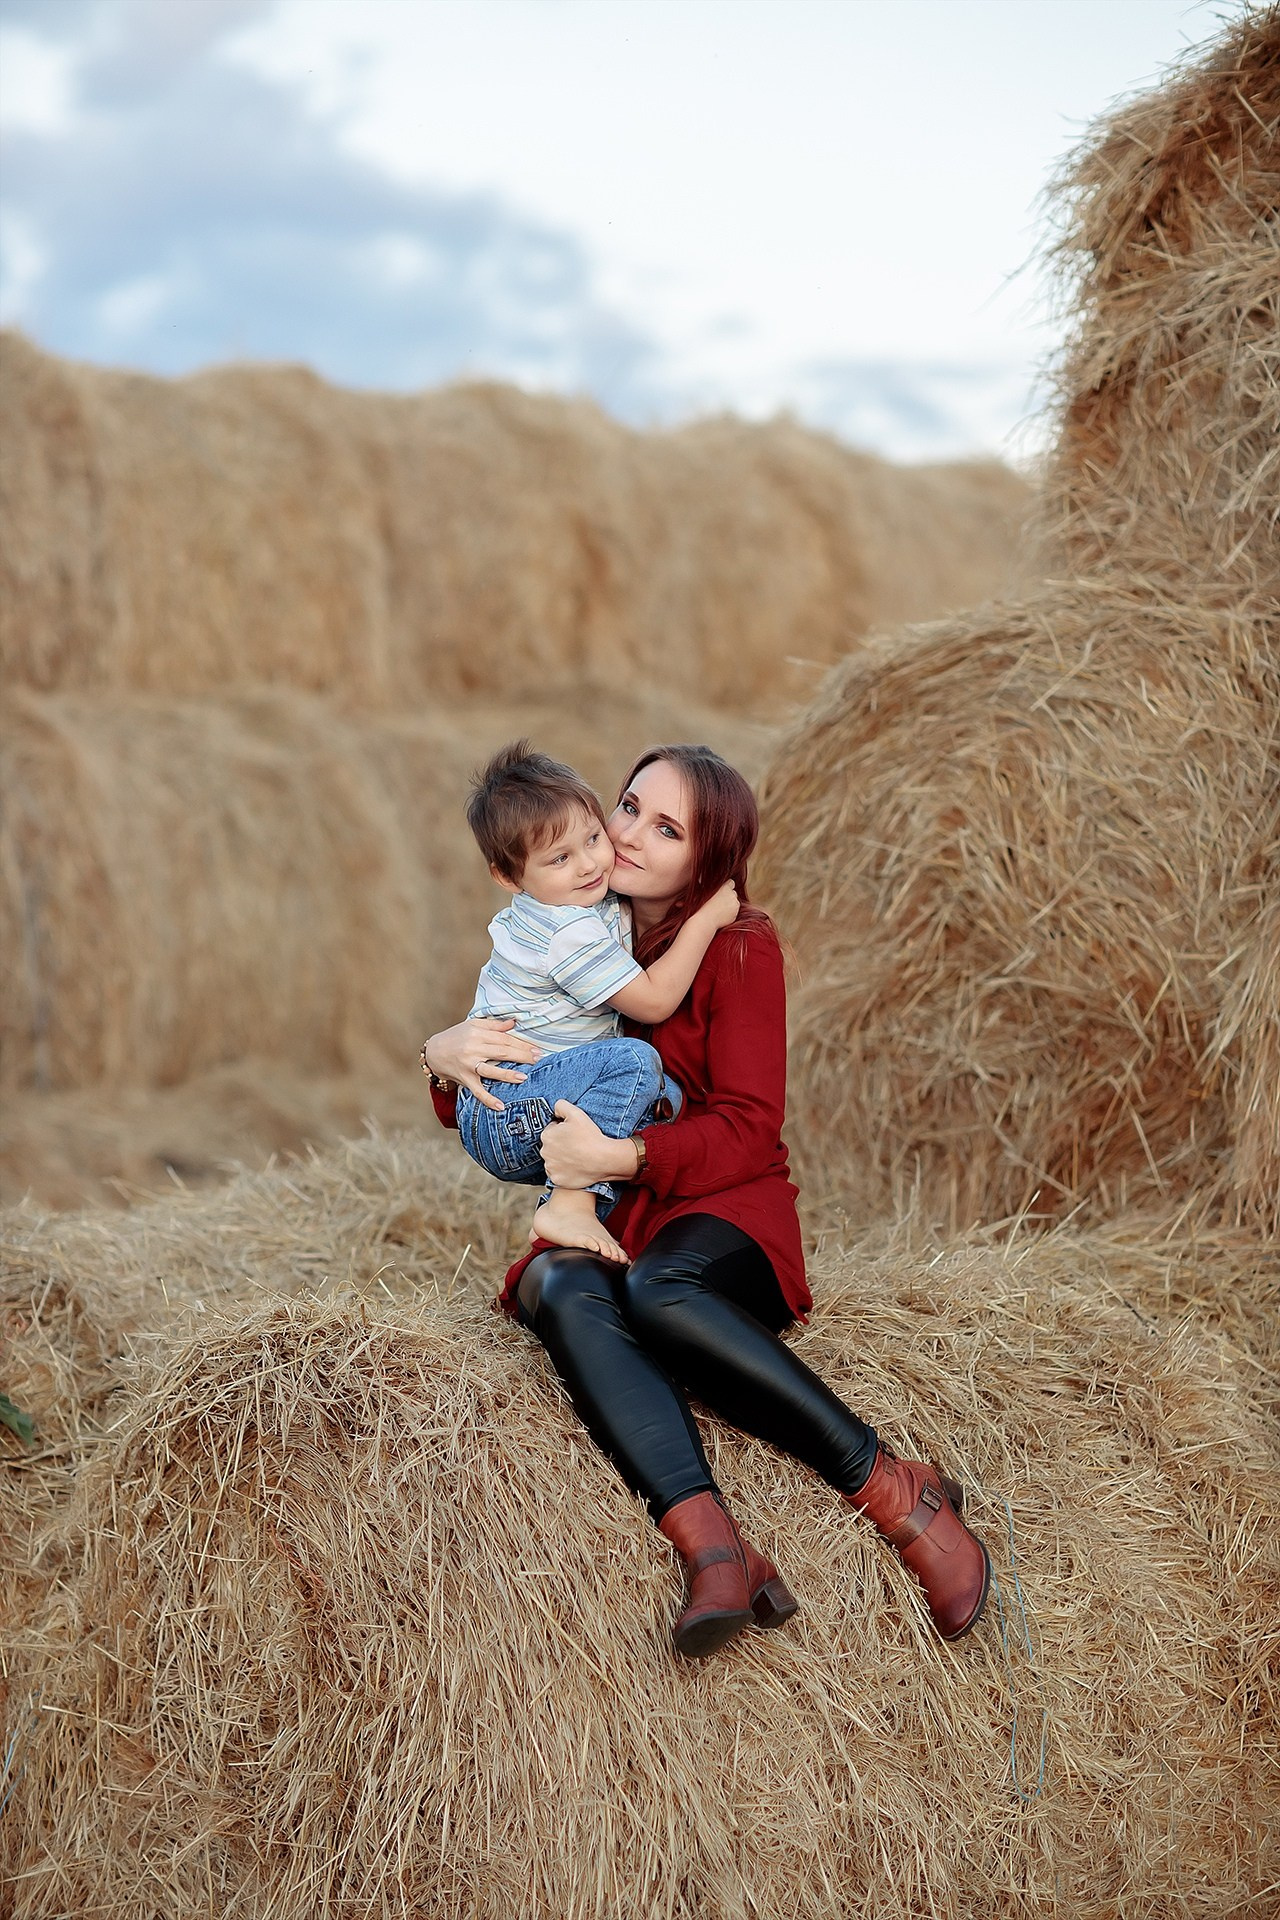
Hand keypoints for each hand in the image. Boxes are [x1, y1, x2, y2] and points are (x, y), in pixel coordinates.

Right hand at [421, 1018, 540, 1112]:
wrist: (433, 1051)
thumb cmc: (456, 1036)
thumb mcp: (472, 1025)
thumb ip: (494, 1025)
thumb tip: (514, 1023)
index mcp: (477, 1033)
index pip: (504, 1038)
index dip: (521, 1043)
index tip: (537, 1049)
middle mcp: (473, 1048)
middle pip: (501, 1052)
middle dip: (522, 1056)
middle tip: (538, 1060)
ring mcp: (469, 1065)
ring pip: (491, 1070)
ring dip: (508, 1075)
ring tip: (524, 1077)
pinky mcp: (465, 1079)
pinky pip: (478, 1091)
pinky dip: (489, 1099)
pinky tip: (501, 1106)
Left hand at [540, 1100, 639, 1187]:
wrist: (604, 1159)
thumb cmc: (591, 1136)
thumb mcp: (576, 1113)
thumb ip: (561, 1105)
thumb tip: (555, 1108)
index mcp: (547, 1135)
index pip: (552, 1130)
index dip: (564, 1130)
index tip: (574, 1134)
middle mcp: (544, 1152)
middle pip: (552, 1146)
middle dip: (561, 1144)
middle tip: (577, 1145)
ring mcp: (550, 1168)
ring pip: (554, 1160)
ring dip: (562, 1158)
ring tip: (578, 1156)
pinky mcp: (557, 1180)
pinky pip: (558, 1174)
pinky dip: (565, 1172)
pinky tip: (576, 1167)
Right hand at [698, 878, 738, 930]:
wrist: (706, 919)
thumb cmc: (702, 905)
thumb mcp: (707, 891)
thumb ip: (716, 888)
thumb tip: (716, 886)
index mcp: (725, 887)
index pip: (731, 883)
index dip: (727, 887)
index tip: (723, 890)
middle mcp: (732, 895)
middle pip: (733, 893)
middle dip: (729, 896)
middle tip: (720, 901)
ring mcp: (735, 905)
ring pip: (735, 903)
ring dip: (730, 905)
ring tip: (719, 909)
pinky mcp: (736, 914)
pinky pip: (734, 912)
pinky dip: (730, 913)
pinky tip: (721, 915)